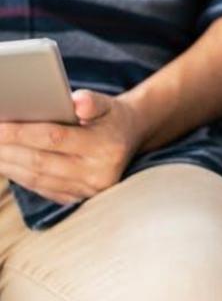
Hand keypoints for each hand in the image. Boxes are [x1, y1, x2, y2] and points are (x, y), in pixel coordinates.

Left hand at [0, 90, 144, 204]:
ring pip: (37, 178)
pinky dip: (19, 176)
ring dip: (7, 164)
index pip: (54, 138)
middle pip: (40, 161)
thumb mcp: (107, 104)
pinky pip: (42, 188)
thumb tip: (77, 102)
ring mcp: (88, 190)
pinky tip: (4, 162)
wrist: (130, 139)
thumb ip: (92, 101)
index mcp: (106, 147)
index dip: (21, 132)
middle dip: (6, 149)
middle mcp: (99, 173)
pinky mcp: (78, 199)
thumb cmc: (111, 117)